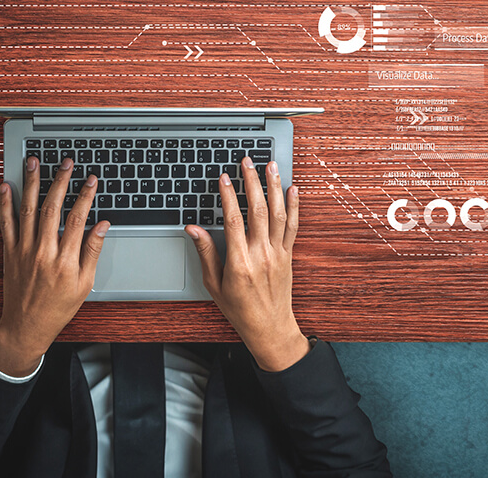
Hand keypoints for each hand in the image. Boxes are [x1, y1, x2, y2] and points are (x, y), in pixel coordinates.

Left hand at [0, 156, 109, 376]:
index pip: (77, 218)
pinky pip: (5, 224)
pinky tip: (6, 187)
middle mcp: (42, 251)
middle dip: (60, 181)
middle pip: (51, 207)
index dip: (85, 196)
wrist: (26, 326)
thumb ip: (92, 252)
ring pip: (27, 210)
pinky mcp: (9, 252)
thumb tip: (102, 226)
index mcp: (65, 260)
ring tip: (35, 163)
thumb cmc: (58, 308)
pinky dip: (5, 204)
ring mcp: (23, 250)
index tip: (91, 180)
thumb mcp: (85, 284)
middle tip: (66, 163)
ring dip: (31, 183)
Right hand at [185, 157, 308, 371]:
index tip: (224, 177)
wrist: (270, 327)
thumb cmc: (239, 309)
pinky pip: (293, 226)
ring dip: (275, 187)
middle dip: (252, 182)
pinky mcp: (288, 255)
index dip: (228, 196)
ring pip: (278, 214)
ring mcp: (278, 253)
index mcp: (239, 262)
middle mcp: (261, 254)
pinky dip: (294, 206)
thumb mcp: (214, 285)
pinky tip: (293, 189)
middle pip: (258, 210)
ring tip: (271, 166)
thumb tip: (193, 229)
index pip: (233, 220)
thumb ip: (206, 253)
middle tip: (247, 161)